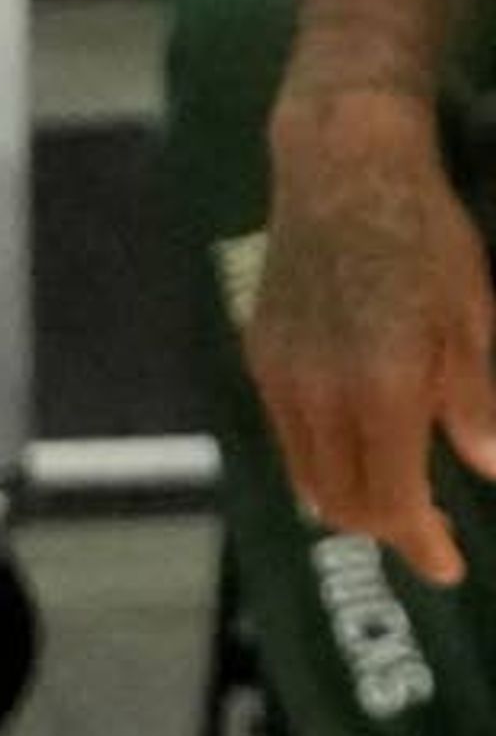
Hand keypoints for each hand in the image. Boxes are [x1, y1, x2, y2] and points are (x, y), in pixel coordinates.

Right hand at [253, 87, 495, 582]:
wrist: (342, 169)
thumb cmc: (427, 234)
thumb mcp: (473, 313)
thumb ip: (474, 398)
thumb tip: (486, 467)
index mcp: (382, 387)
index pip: (392, 498)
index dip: (420, 542)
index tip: (448, 566)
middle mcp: (319, 396)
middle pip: (341, 501)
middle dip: (385, 529)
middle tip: (426, 533)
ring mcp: (281, 379)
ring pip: (307, 476)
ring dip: (348, 501)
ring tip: (388, 500)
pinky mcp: (261, 359)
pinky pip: (288, 436)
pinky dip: (320, 461)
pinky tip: (351, 448)